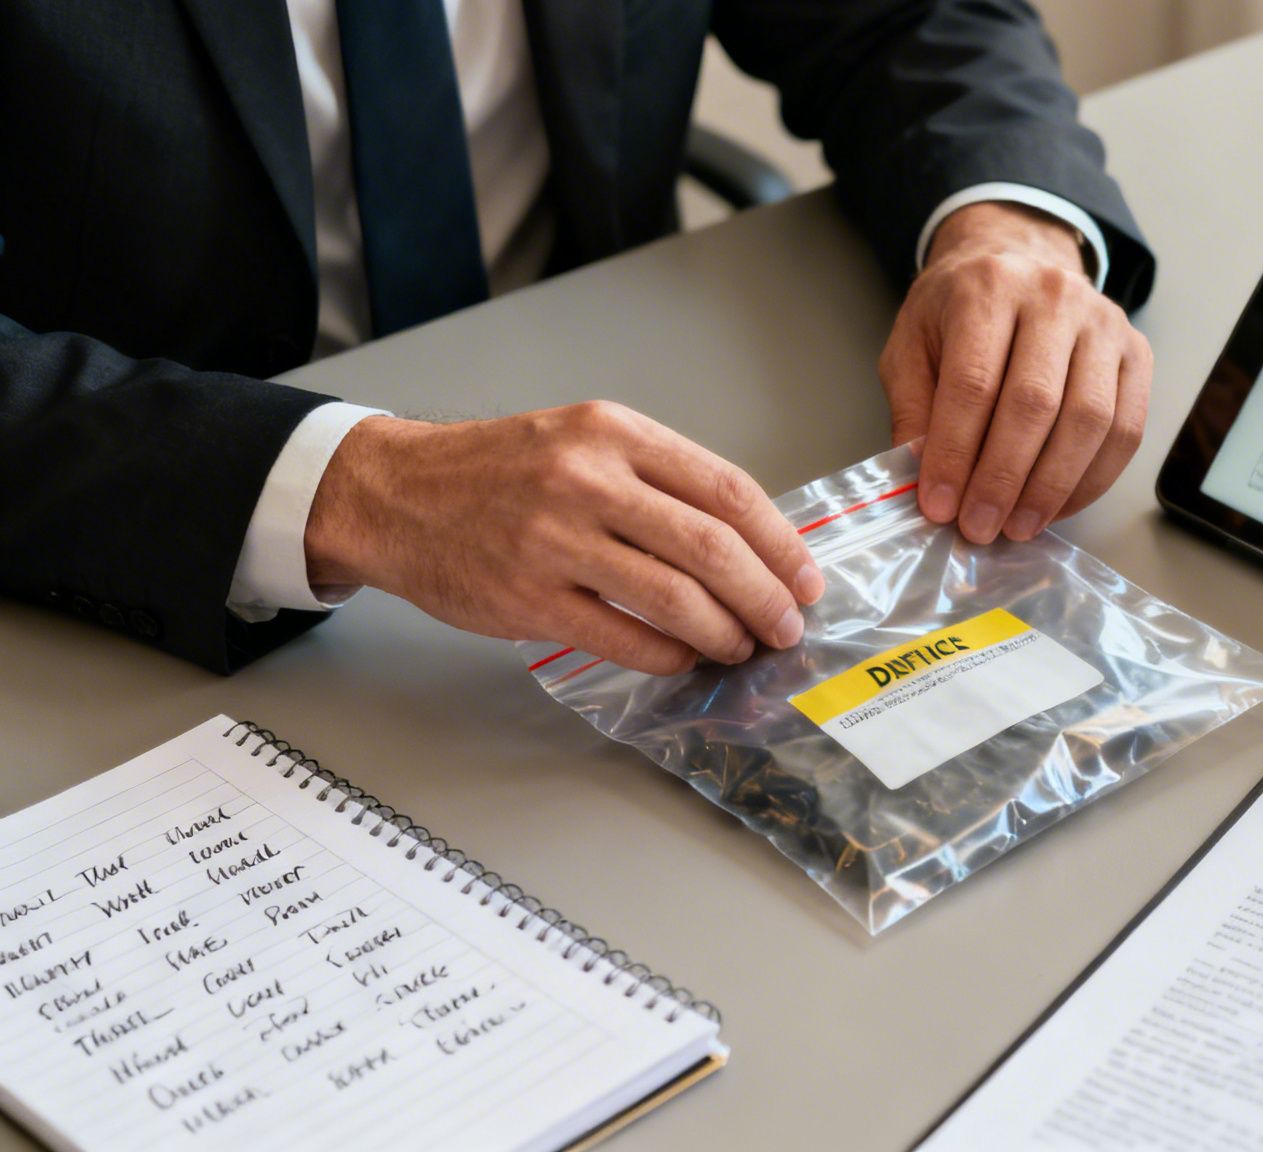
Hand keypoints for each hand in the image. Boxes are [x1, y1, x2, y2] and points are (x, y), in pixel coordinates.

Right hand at [304, 402, 824, 675]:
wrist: (395, 492)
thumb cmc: (500, 471)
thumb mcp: (584, 442)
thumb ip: (659, 480)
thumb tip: (750, 543)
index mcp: (614, 432)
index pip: (727, 490)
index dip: (781, 543)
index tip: (806, 578)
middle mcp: (587, 479)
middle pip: (712, 547)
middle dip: (766, 596)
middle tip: (787, 626)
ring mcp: (555, 542)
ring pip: (675, 597)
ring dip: (724, 632)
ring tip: (741, 647)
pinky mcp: (527, 598)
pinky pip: (623, 637)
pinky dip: (668, 655)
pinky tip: (683, 657)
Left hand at [879, 201, 1151, 544]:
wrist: (1016, 260)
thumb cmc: (958, 311)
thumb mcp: (912, 345)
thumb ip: (914, 408)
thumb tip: (923, 476)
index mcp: (988, 288)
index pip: (974, 383)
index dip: (956, 453)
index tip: (940, 505)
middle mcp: (1053, 297)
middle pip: (1035, 403)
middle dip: (1004, 479)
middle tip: (980, 526)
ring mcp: (1104, 323)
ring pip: (1089, 420)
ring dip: (1052, 487)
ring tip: (1019, 526)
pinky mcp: (1136, 352)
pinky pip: (1126, 429)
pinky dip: (1093, 479)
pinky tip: (1060, 505)